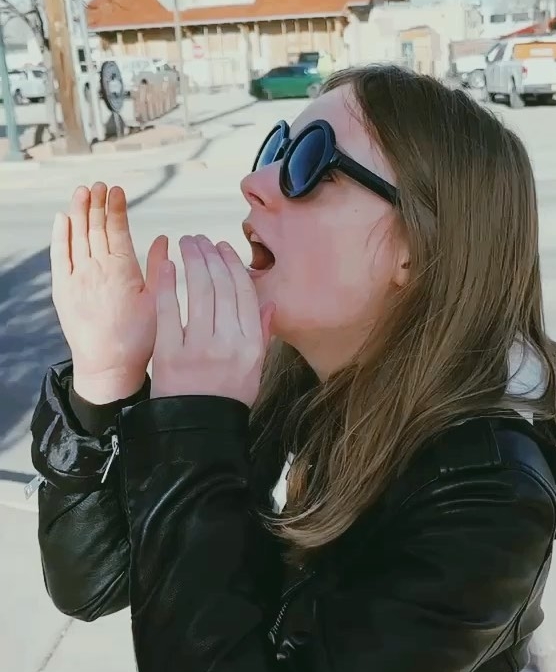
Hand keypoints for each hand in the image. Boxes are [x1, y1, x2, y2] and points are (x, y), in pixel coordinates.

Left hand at [50, 182, 167, 402]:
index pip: (117, 229)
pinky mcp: (62, 289)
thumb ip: (160, 267)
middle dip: (97, 203)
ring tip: (82, 192)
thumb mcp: (158, 302)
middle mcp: (97, 269)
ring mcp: (77, 278)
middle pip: (95, 228)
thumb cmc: (139, 339)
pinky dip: (60, 235)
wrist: (108, 365)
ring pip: (77, 236)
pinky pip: (59, 255)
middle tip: (99, 185)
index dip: (116, 207)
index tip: (116, 190)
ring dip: (79, 212)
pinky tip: (62, 219)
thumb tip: (163, 239)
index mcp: (123, 271)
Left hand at [151, 236, 273, 405]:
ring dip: (193, 261)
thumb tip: (270, 304)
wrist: (197, 431)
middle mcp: (229, 343)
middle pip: (222, 287)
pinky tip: (169, 265)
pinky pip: (170, 310)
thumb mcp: (254, 370)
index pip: (245, 294)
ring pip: (199, 292)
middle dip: (211, 256)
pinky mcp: (172, 353)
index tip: (223, 247)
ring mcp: (200, 348)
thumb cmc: (226, 399)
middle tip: (200, 240)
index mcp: (251, 346)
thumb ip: (262, 336)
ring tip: (186, 244)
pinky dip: (169, 284)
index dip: (234, 266)